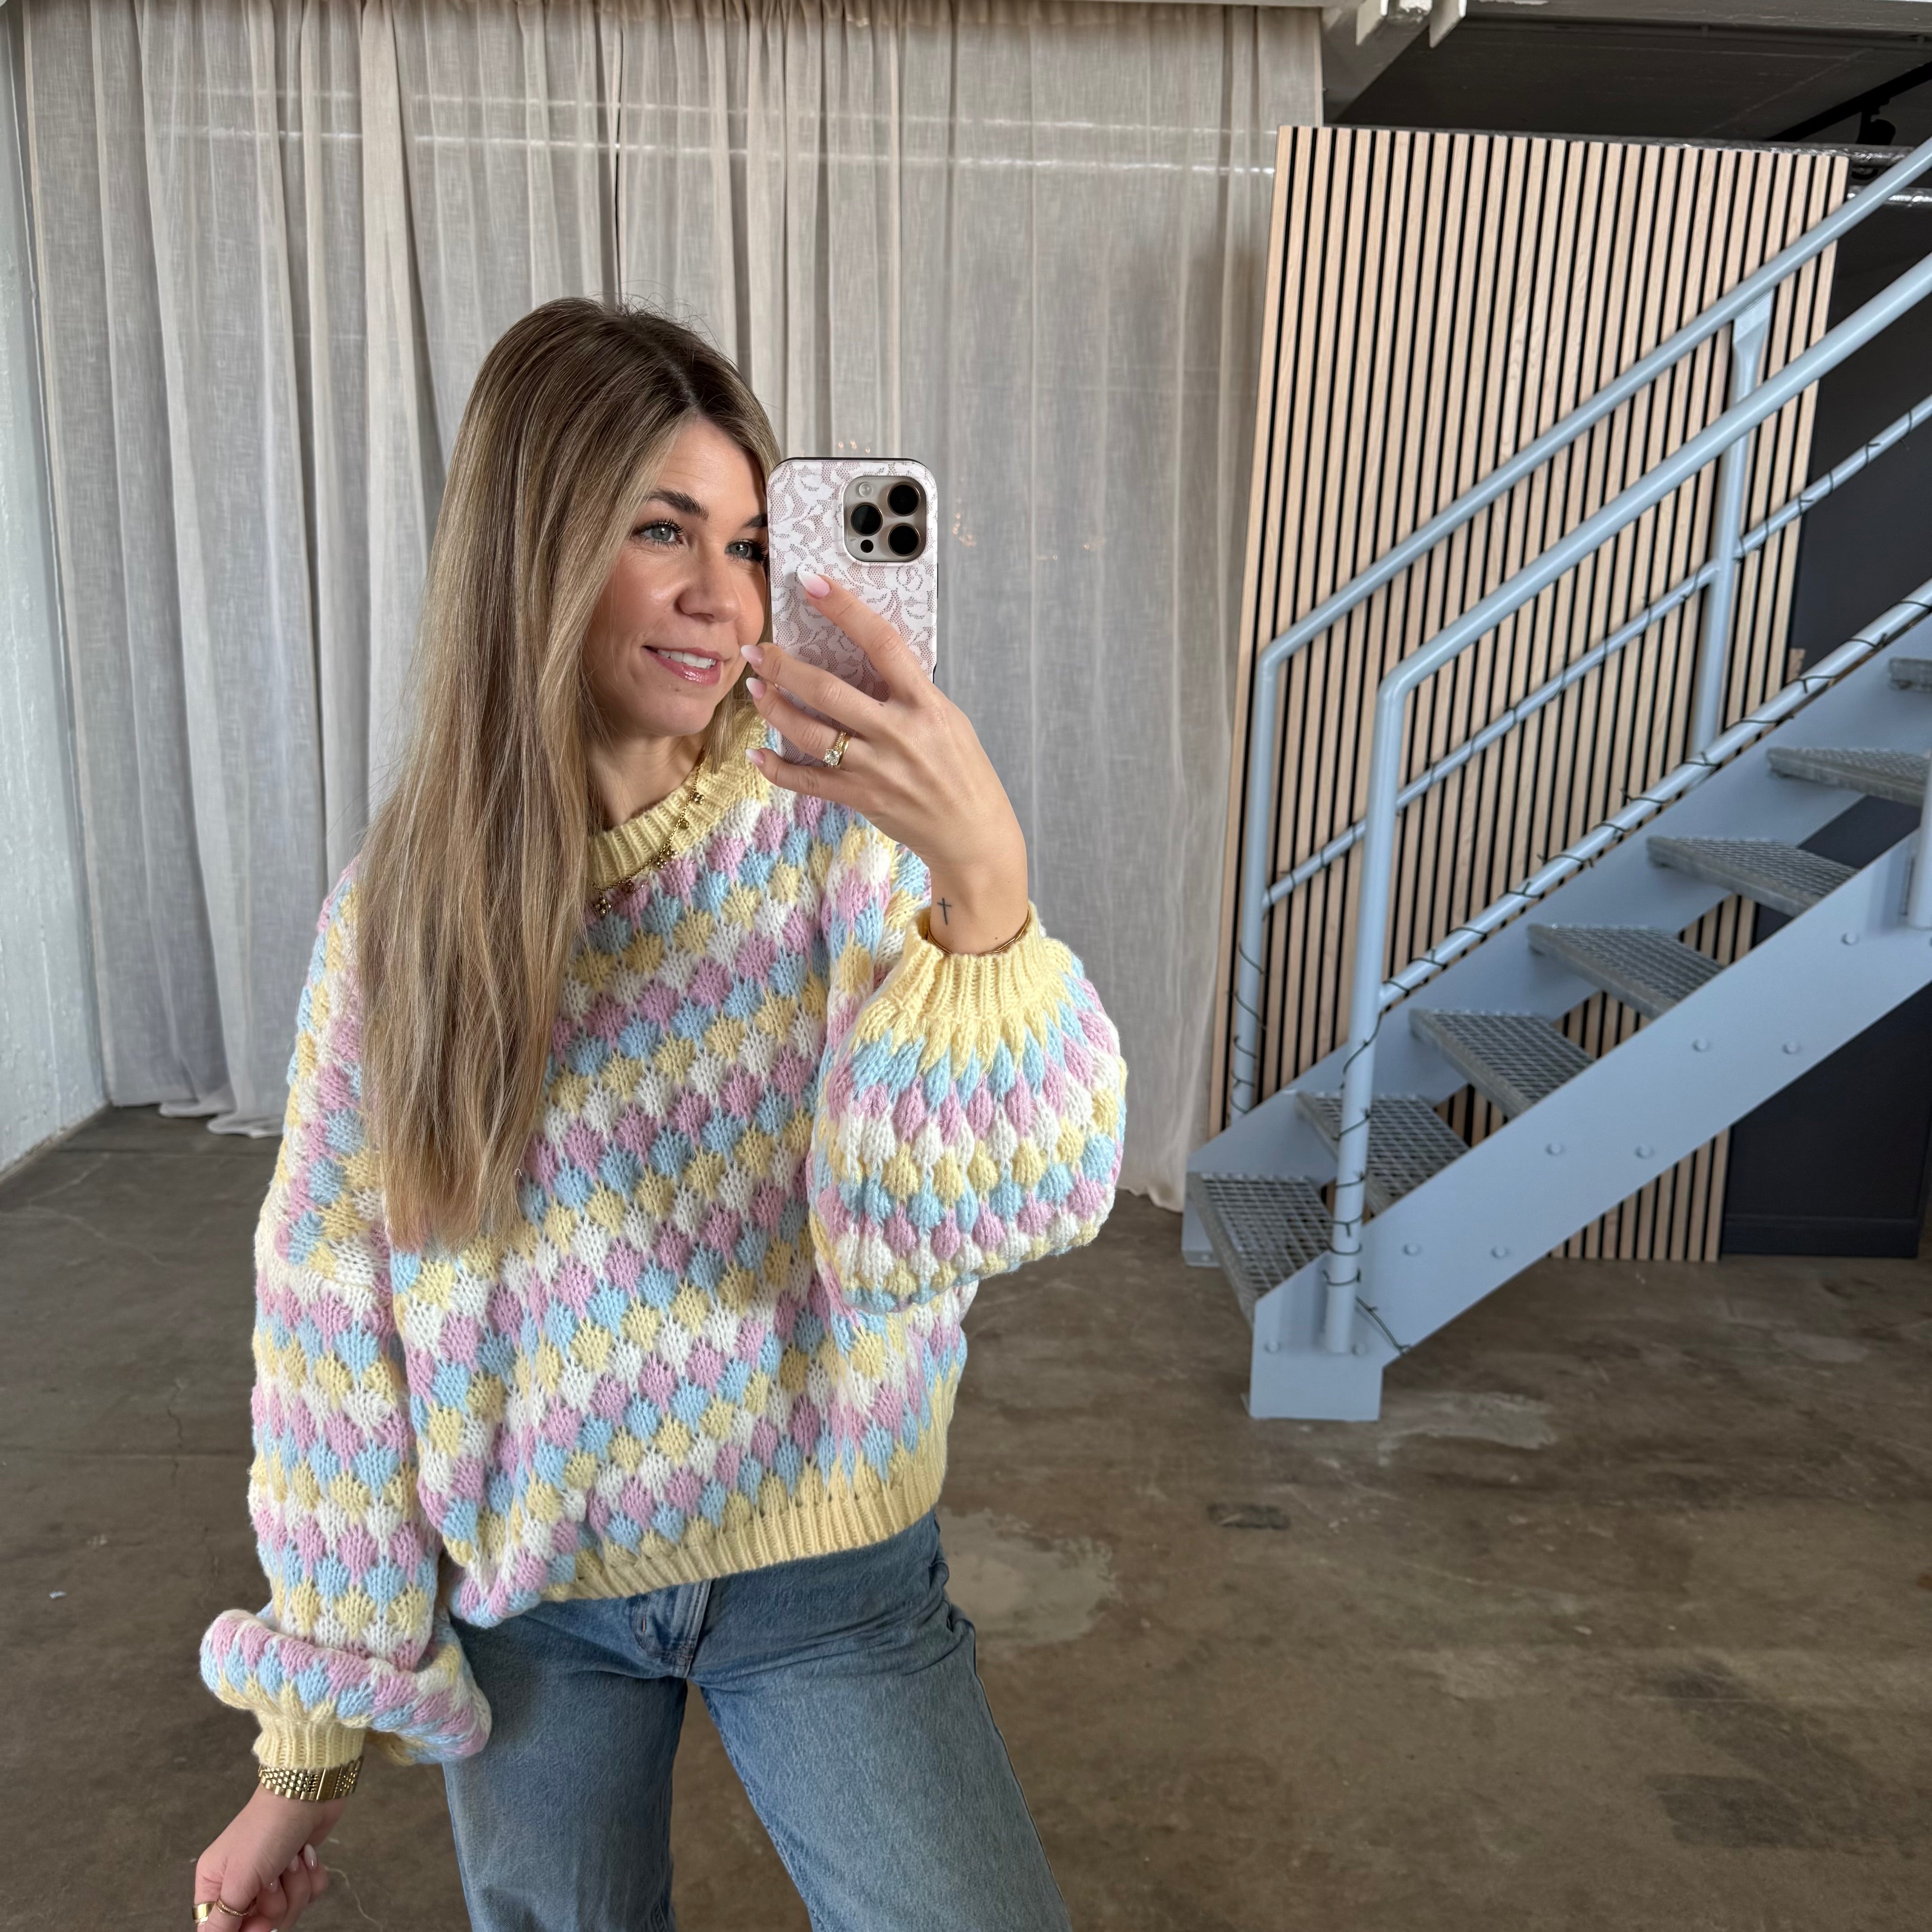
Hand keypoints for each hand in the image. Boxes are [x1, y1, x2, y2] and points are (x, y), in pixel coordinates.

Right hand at [194, 1785, 341, 1930]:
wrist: (308, 1792)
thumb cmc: (267, 1830)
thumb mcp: (240, 1879)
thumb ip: (224, 1918)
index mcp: (215, 1885)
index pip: (220, 1930)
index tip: (261, 1924)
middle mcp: (241, 1883)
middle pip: (259, 1924)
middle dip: (276, 1905)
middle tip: (274, 1878)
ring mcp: (271, 1875)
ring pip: (288, 1910)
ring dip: (296, 1886)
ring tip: (292, 1859)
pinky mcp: (299, 1867)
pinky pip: (310, 1894)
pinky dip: (312, 1876)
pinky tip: (307, 1855)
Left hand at [743, 572, 1028, 953]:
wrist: (973, 833)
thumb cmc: (963, 772)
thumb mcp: (947, 720)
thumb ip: (907, 694)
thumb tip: (863, 666)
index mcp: (923, 704)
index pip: (880, 643)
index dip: (845, 609)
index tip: (813, 583)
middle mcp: (897, 732)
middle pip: (828, 690)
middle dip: (784, 667)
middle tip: (756, 651)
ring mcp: (876, 768)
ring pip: (810, 733)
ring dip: (775, 709)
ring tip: (756, 690)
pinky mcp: (861, 798)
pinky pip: (808, 781)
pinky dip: (778, 769)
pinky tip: (758, 755)